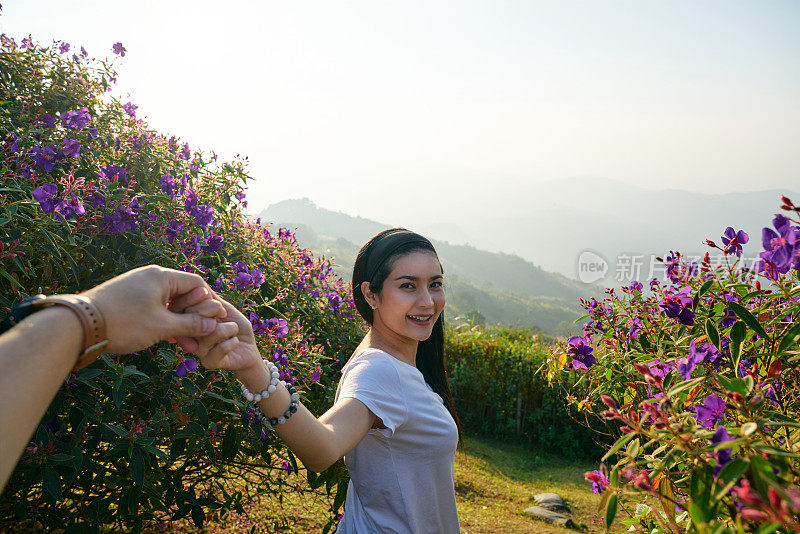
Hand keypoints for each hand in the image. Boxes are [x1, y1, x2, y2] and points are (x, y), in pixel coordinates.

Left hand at [81, 265, 226, 353]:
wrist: (78, 325)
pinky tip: (164, 338)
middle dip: (193, 315)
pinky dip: (161, 320)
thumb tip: (213, 323)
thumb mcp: (163, 327)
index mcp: (162, 276)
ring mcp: (136, 286)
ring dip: (177, 320)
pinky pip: (152, 306)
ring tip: (183, 342)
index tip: (214, 322)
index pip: (197, 284)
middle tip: (199, 336)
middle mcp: (149, 276)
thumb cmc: (124, 323)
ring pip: (167, 302)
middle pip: (183, 292)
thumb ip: (191, 324)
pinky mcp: (125, 297)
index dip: (209, 303)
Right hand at [186, 298, 262, 373]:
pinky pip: (219, 348)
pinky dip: (232, 342)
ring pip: (208, 333)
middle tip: (223, 313)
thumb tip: (198, 283)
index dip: (195, 298)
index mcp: (190, 321)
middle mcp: (189, 336)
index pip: (181, 307)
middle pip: (190, 318)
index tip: (211, 298)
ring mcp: (198, 351)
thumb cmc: (236, 327)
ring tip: (233, 330)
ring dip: (228, 328)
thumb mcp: (226, 309)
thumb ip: (212, 299)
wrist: (249, 350)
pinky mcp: (209, 362)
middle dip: (211, 309)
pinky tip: (235, 342)